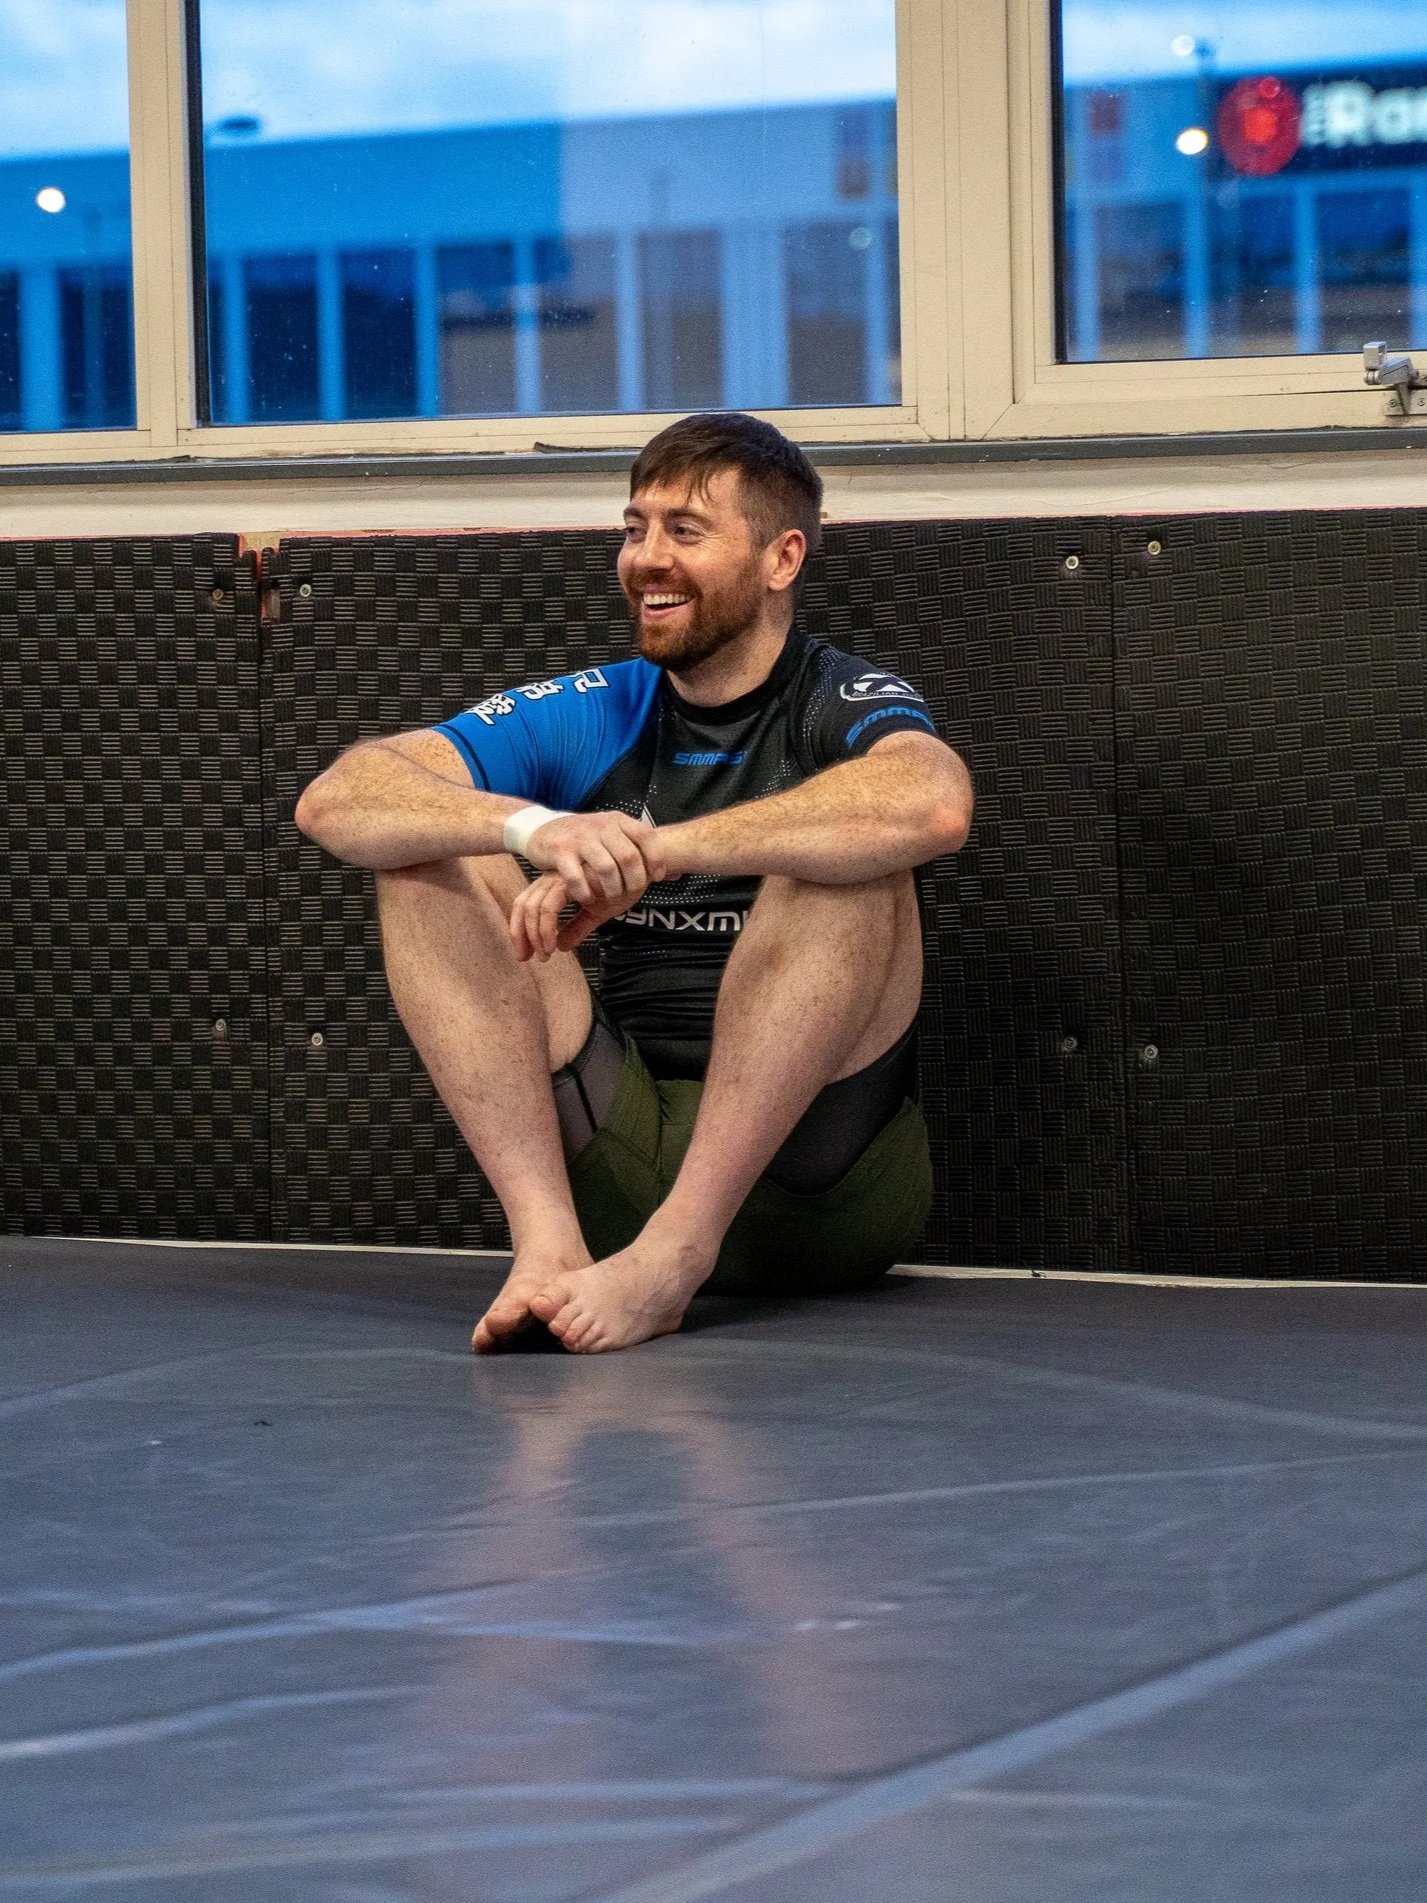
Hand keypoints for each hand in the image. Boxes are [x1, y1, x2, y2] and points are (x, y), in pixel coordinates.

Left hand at [510, 872, 643, 961]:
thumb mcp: (596, 913)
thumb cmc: (621, 886)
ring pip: (534, 907)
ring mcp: (562, 877)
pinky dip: (547, 927)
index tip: (525, 954)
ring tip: (545, 954)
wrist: (642, 869)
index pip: (526, 904)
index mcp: (555, 883)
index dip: (520, 929)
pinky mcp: (572, 880)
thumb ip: (577, 927)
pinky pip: (550, 906)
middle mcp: (554, 878)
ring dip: (536, 935)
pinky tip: (554, 945)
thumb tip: (561, 947)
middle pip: (523, 905)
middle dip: (520, 934)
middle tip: (526, 958)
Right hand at [522, 811, 664, 906]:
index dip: (655, 859)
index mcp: (618, 821)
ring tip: (608, 898)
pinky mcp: (560, 851)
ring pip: (606, 869)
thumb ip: (641, 852)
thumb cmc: (586, 840)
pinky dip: (585, 893)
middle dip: (634, 881)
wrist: (543, 829)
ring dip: (611, 890)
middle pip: (629, 857)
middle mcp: (601, 826)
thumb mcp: (613, 837)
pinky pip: (577, 877)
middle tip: (630, 894)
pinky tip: (587, 898)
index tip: (655, 878)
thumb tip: (677, 874)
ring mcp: (580, 838)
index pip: (646, 836)